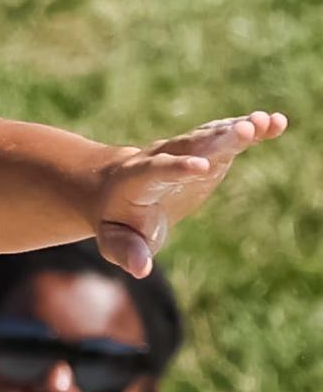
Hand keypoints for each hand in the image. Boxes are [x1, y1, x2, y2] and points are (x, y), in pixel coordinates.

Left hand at [95, 111, 287, 277]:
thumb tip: (140, 269)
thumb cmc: (117, 221)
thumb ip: (126, 251)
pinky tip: (277, 123)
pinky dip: (250, 129)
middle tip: (245, 130)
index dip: (177, 168)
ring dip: (237, 129)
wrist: (116, 189)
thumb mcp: (114, 240)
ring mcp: (184, 152)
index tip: (202, 168)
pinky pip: (227, 137)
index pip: (156, 170)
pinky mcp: (205, 151)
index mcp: (136, 179)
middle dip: (215, 141)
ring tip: (267, 122)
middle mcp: (160, 157)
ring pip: (209, 137)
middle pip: (188, 146)